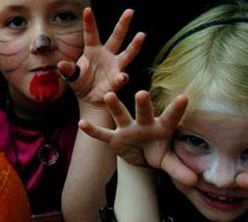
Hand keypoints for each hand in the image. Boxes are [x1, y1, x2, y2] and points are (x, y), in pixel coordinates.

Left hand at [58, 8, 145, 106]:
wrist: (89, 98)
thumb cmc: (80, 82)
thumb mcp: (72, 76)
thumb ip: (68, 70)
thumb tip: (61, 64)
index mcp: (92, 50)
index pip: (91, 34)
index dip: (89, 22)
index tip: (87, 9)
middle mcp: (107, 55)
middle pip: (116, 37)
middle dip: (123, 24)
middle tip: (130, 11)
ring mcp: (115, 66)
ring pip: (127, 53)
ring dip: (134, 45)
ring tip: (141, 35)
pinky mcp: (117, 80)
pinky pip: (120, 78)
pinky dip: (121, 79)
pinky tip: (121, 77)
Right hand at [79, 90, 197, 185]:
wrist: (142, 155)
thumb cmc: (158, 151)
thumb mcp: (169, 161)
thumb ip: (179, 168)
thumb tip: (194, 181)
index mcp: (161, 127)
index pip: (171, 117)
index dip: (177, 109)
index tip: (184, 97)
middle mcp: (144, 124)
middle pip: (143, 112)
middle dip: (142, 104)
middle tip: (142, 93)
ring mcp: (127, 129)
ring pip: (120, 116)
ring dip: (115, 106)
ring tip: (109, 96)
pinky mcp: (114, 138)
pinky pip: (102, 134)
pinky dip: (92, 130)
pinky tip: (81, 124)